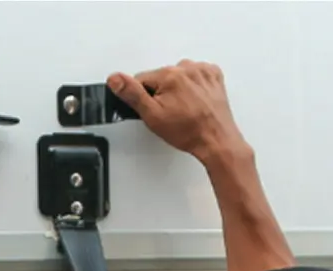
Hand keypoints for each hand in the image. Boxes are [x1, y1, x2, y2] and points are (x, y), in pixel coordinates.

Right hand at [108, 61, 246, 166]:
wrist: (216, 140)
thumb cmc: (189, 132)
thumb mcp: (153, 116)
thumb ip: (132, 94)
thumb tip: (115, 79)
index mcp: (169, 75)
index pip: (143, 79)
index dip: (144, 97)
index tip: (154, 110)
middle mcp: (186, 68)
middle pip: (162, 77)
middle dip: (162, 93)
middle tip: (171, 114)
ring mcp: (202, 71)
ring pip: (179, 76)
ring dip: (179, 90)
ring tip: (185, 110)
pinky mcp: (213, 76)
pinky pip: (197, 76)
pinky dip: (195, 87)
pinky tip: (195, 102)